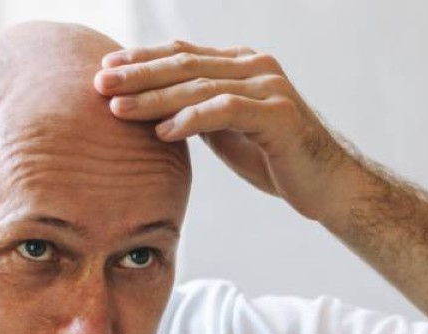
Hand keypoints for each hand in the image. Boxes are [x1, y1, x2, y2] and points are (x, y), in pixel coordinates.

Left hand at [93, 40, 361, 220]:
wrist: (328, 185)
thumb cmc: (276, 160)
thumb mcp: (228, 130)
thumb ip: (198, 111)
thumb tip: (155, 110)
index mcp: (241, 64)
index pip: (183, 53)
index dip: (142, 59)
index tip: (103, 68)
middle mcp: (255, 66)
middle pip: (185, 64)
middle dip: (138, 74)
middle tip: (98, 83)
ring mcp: (269, 87)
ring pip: (200, 85)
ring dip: (155, 97)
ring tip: (118, 109)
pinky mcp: (278, 114)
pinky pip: (225, 111)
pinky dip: (191, 119)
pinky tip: (163, 131)